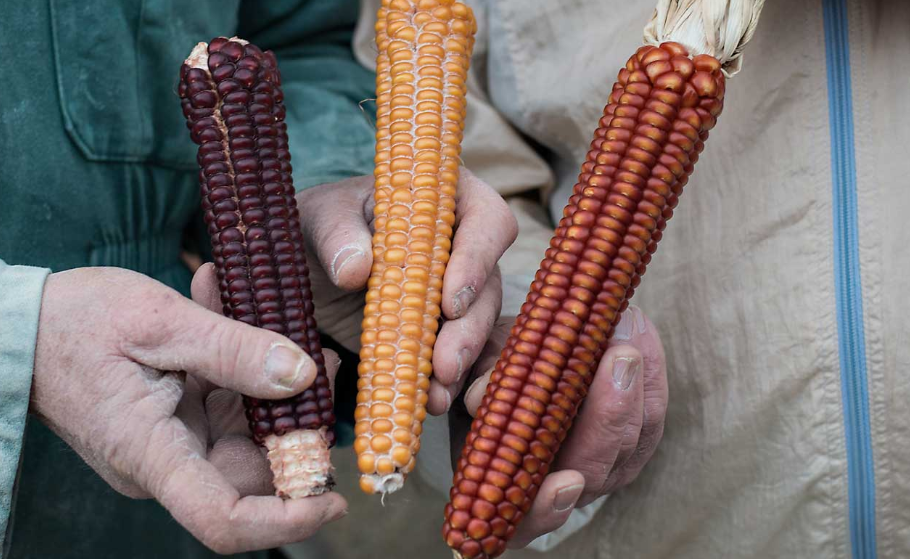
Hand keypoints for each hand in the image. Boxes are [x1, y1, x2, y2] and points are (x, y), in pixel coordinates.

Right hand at [31, 267, 346, 553]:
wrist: (22, 322)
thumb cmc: (75, 322)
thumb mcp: (159, 321)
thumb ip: (232, 349)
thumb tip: (301, 375)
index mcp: (153, 453)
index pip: (224, 518)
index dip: (287, 519)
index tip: (334, 500)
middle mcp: (166, 460)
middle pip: (253, 469)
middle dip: (298, 423)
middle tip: (321, 359)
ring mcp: (171, 442)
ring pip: (247, 432)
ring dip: (277, 386)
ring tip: (290, 329)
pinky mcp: (174, 419)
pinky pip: (226, 404)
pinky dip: (243, 368)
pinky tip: (240, 316)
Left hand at [293, 169, 517, 414]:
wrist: (307, 264)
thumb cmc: (320, 224)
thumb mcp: (317, 217)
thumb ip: (336, 232)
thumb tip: (357, 268)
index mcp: (448, 198)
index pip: (488, 222)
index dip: (477, 261)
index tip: (448, 300)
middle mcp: (464, 247)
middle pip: (488, 286)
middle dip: (469, 329)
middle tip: (444, 365)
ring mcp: (457, 294)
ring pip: (477, 329)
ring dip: (459, 363)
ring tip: (434, 394)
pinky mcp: (441, 332)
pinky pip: (456, 358)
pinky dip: (443, 383)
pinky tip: (425, 403)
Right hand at [449, 306, 668, 547]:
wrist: (520, 375)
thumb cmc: (488, 386)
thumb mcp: (470, 379)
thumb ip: (477, 389)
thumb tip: (480, 397)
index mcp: (510, 490)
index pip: (528, 518)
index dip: (547, 508)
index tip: (565, 482)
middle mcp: (562, 491)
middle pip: (593, 468)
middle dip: (609, 414)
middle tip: (616, 357)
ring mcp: (604, 470)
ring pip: (632, 439)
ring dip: (635, 383)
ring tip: (627, 330)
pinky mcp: (635, 442)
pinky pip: (652, 413)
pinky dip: (650, 368)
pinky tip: (638, 328)